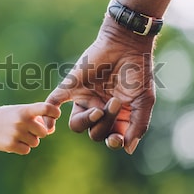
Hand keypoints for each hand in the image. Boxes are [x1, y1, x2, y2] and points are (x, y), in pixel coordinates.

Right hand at [0, 102, 60, 154]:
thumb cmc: (4, 117)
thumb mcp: (18, 111)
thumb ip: (35, 118)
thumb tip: (51, 130)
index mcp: (24, 110)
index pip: (46, 108)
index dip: (54, 112)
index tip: (56, 114)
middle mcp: (21, 121)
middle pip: (43, 132)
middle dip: (37, 132)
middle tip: (26, 129)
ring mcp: (16, 133)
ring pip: (35, 142)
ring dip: (29, 140)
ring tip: (16, 134)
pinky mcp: (11, 145)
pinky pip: (26, 150)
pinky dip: (21, 147)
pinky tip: (12, 141)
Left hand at [46, 15, 156, 153]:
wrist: (126, 44)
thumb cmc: (138, 72)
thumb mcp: (144, 100)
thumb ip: (138, 125)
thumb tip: (128, 149)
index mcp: (116, 116)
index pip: (110, 138)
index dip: (112, 142)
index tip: (116, 139)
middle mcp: (99, 109)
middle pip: (94, 133)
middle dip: (105, 123)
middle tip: (115, 102)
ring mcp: (84, 99)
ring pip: (76, 125)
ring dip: (87, 121)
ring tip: (98, 109)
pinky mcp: (70, 87)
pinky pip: (55, 103)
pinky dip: (49, 114)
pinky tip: (49, 125)